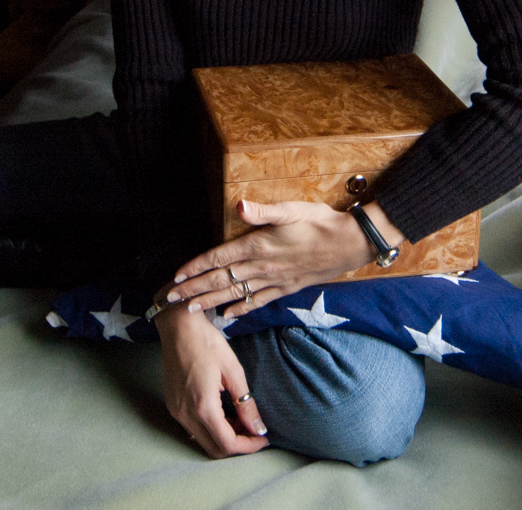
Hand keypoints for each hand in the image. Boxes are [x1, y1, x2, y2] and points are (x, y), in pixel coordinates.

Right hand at [156, 303, 269, 456]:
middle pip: (214, 449)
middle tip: (254, 431)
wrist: (178, 327)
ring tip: (241, 420)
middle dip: (238, 445)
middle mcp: (186, 414)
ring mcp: (177, 412)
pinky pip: (194, 429)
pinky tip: (224, 413)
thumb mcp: (233, 370)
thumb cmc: (206, 342)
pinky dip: (211, 429)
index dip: (248, 446)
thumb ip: (246, 403)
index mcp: (203, 406)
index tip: (263, 438)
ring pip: (203, 441)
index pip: (227, 444)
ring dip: (224, 438)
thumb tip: (258, 428)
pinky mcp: (173, 406)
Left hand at [167, 199, 402, 317]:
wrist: (350, 244)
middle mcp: (262, 266)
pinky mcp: (286, 288)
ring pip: (235, 293)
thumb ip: (263, 211)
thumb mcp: (291, 209)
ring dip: (211, 301)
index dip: (196, 267)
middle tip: (171, 299)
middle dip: (194, 289)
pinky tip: (229, 316)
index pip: (219, 258)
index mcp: (259, 245)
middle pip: (221, 279)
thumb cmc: (319, 222)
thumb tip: (239, 205)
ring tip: (190, 309)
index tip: (177, 276)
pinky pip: (258, 301)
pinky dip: (241, 309)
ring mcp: (274, 280)